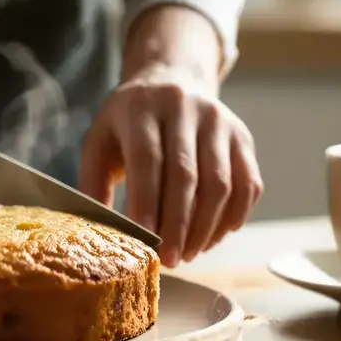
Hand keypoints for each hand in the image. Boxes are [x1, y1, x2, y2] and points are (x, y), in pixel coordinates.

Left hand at [78, 6, 262, 266]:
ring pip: (221, 183)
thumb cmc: (128, 124)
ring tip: (188, 254)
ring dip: (206, 227)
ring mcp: (219, 121)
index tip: (144, 241)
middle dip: (178, 225)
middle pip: (187, 175)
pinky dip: (234, 217)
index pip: (147, 159)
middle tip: (170, 260)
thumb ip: (92, 182)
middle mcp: (184, 108)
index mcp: (141, 107)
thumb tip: (98, 233)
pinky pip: (248, 184)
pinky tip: (213, 237)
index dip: (146, 203)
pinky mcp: (243, 136)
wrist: (171, 81)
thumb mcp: (99, 141)